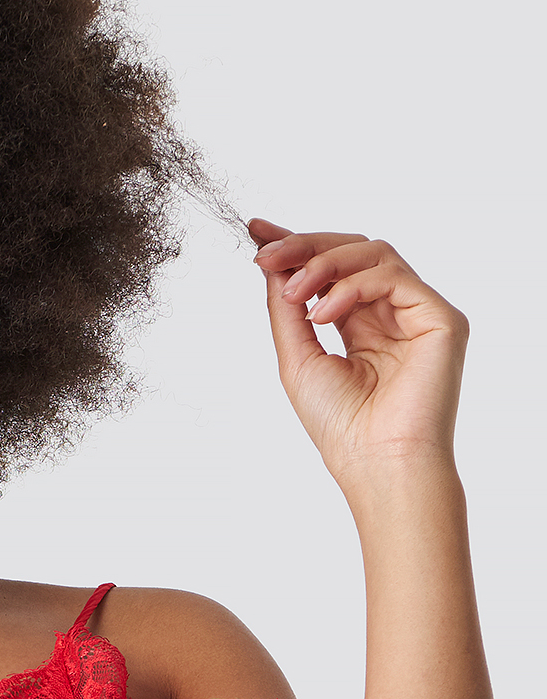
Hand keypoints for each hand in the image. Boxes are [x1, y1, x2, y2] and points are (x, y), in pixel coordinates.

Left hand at [248, 219, 468, 490]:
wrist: (378, 465)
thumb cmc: (342, 428)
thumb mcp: (297, 359)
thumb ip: (286, 309)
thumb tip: (272, 264)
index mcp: (361, 326)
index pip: (332, 272)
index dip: (296, 246)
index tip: (258, 233)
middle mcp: (392, 315)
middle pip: (353, 251)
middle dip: (305, 246)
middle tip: (267, 253)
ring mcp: (418, 314)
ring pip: (374, 253)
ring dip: (324, 264)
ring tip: (293, 292)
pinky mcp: (440, 318)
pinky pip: (393, 276)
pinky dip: (351, 286)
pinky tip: (322, 313)